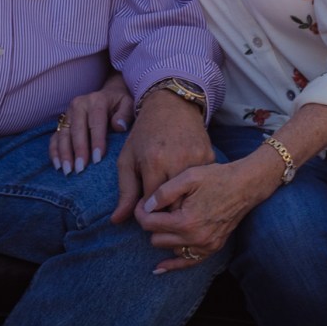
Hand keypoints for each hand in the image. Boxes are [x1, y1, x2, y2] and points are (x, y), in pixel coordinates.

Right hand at [48, 71, 133, 174]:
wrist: (108, 93)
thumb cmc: (119, 103)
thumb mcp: (128, 104)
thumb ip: (125, 114)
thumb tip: (118, 126)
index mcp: (96, 100)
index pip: (96, 122)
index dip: (96, 141)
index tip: (97, 159)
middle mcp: (79, 105)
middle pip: (77, 129)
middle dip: (78, 150)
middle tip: (81, 169)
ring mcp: (68, 113)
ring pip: (63, 134)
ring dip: (64, 153)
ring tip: (69, 171)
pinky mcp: (61, 122)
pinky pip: (55, 137)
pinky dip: (54, 152)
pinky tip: (58, 166)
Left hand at [112, 88, 214, 223]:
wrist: (172, 104)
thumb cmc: (145, 133)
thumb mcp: (128, 159)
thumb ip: (125, 192)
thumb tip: (117, 221)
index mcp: (154, 162)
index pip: (152, 205)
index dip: (147, 212)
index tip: (145, 210)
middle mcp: (177, 161)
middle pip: (173, 205)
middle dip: (165, 211)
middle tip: (159, 207)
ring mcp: (196, 159)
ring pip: (191, 198)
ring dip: (181, 203)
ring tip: (172, 198)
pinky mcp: (210, 157)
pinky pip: (202, 185)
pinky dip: (195, 190)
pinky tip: (187, 185)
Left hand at [135, 159, 267, 273]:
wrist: (245, 185)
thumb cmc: (216, 177)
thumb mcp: (188, 177)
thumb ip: (164, 192)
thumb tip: (146, 206)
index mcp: (186, 221)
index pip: (149, 224)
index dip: (140, 211)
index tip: (142, 201)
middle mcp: (195, 239)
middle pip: (156, 239)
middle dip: (151, 223)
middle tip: (153, 208)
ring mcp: (205, 246)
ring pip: (169, 249)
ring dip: (163, 236)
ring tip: (164, 219)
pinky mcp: (212, 248)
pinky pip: (188, 262)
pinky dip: (173, 264)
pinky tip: (159, 267)